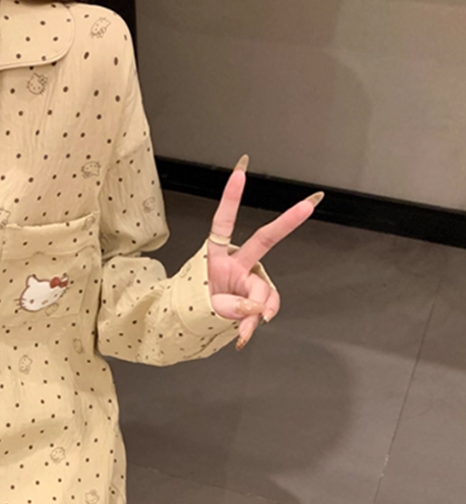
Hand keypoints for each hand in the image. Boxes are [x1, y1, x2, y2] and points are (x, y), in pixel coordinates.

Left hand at [207, 155, 323, 349]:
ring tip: (241, 327)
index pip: (223, 222)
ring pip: (264, 290)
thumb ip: (230, 306)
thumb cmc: (196, 308)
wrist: (196, 326)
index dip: (231, 198)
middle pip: (264, 240)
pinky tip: (247, 331)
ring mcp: (247, 279)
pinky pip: (267, 306)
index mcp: (215, 257)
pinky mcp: (255, 296)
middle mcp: (235, 264)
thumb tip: (256, 307)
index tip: (241, 172)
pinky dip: (259, 320)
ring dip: (256, 310)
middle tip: (308, 205)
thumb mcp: (204, 305)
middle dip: (287, 222)